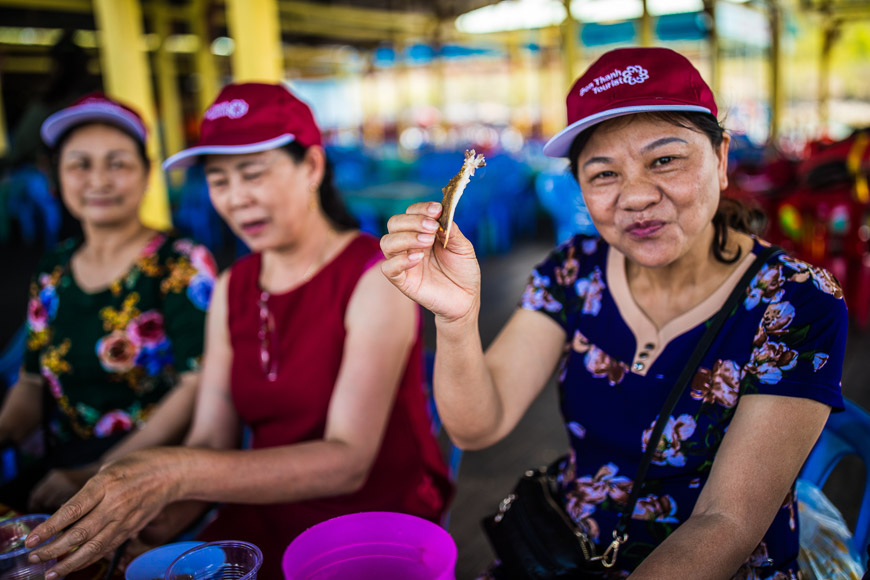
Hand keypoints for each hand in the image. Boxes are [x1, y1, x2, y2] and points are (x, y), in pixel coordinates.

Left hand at [24, 448, 184, 578]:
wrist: (171, 473)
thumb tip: (65, 516)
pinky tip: (74, 565)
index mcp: (106, 483)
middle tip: (34, 557)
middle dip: (54, 549)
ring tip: (50, 573)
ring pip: (94, 547)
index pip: (72, 510)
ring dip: (69, 563)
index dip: (49, 527)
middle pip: (81, 533)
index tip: (32, 539)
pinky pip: (107, 548)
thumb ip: (88, 492)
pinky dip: (89, 559)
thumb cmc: (137, 465)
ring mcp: (125, 519)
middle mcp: (115, 504)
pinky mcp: (132, 529)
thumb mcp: (108, 468)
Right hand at [380, 202, 480, 323]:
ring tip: (427, 242)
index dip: (422, 209)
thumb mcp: (463, 247)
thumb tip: (442, 214)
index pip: (411, 212)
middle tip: (432, 228)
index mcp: (423, 232)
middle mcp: (409, 244)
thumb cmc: (463, 271)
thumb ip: (451, 230)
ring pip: (387, 242)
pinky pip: (388, 268)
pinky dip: (400, 261)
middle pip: (394, 223)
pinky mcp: (402, 280)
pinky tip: (418, 259)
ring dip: (406, 237)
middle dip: (412, 221)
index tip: (437, 210)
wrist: (466, 299)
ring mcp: (403, 262)